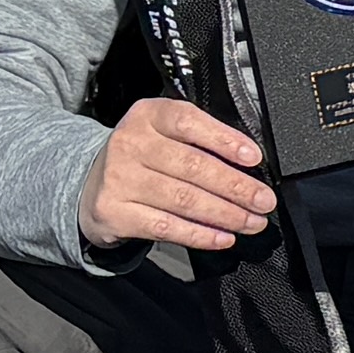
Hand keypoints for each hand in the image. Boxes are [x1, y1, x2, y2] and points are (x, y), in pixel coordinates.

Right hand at [84, 94, 274, 255]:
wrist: (90, 186)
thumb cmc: (141, 158)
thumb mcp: (162, 134)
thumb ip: (199, 139)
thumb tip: (248, 164)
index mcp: (147, 115)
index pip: (189, 122)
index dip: (225, 140)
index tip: (254, 158)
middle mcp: (130, 143)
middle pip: (193, 166)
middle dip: (236, 187)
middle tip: (263, 201)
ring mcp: (119, 179)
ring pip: (184, 199)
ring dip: (226, 214)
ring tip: (251, 222)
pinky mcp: (114, 212)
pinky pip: (166, 226)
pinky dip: (200, 234)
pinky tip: (222, 237)